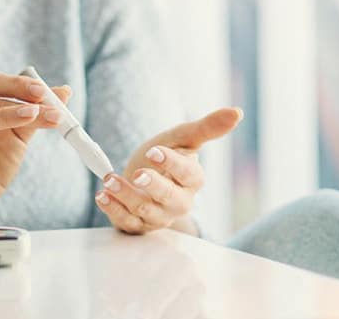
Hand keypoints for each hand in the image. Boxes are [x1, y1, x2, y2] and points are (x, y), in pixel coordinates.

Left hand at [94, 107, 241, 234]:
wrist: (140, 177)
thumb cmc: (164, 158)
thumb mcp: (181, 138)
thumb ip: (207, 127)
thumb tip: (237, 112)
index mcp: (192, 181)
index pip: (188, 174)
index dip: (173, 164)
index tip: (154, 152)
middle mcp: (179, 202)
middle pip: (170, 199)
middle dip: (153, 186)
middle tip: (137, 174)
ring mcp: (158, 216)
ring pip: (145, 211)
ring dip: (125, 195)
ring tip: (110, 180)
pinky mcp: (138, 226)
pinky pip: (127, 223)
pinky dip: (112, 209)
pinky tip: (102, 195)